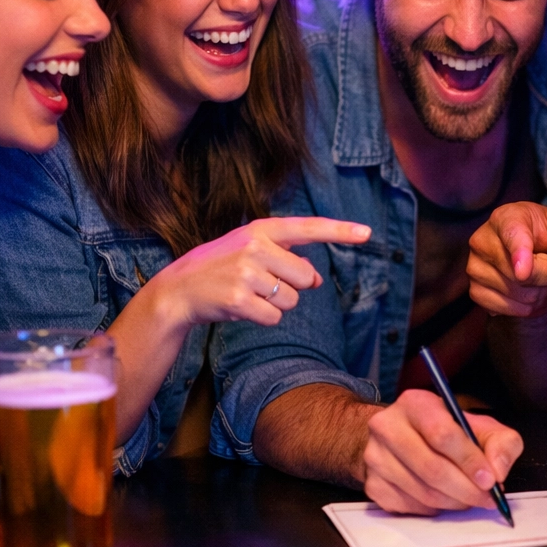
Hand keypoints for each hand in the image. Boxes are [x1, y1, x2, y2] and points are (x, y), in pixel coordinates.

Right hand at [150, 216, 370, 328]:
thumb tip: (316, 279)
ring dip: (275, 305)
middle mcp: (255, 247)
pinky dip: (263, 319)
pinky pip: (274, 318)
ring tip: (247, 294)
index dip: (340, 231)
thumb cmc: (221, 268)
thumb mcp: (252, 252)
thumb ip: (286, 259)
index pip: (308, 228)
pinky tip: (241, 308)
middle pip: (305, 278)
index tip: (367, 233)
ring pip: (292, 301)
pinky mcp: (238, 300)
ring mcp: (245, 273)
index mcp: (261, 230)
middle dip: (290, 287)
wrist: (178, 290)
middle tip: (260, 284)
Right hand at [363, 390, 523, 514]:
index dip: (469, 460)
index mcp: (415, 404)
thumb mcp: (479, 426)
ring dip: (454, 502)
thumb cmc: (445, 430)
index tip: (490, 480)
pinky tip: (445, 499)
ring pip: (422, 492)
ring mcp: (375, 457)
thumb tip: (498, 471)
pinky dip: (435, 509)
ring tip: (470, 499)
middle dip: (465, 489)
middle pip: (431, 468)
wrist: (400, 437)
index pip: (442, 434)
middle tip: (487, 499)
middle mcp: (387, 427)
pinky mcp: (373, 484)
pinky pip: (410, 507)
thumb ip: (500, 442)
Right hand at [467, 202, 546, 316]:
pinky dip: (525, 307)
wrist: (529, 248)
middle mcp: (482, 241)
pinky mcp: (475, 291)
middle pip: (522, 275)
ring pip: (518, 294)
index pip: (512, 235)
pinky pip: (508, 309)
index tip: (523, 272)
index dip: (519, 254)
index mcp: (506, 217)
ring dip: (539, 293)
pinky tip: (527, 290)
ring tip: (538, 276)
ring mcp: (474, 267)